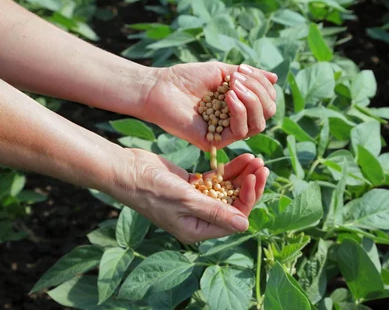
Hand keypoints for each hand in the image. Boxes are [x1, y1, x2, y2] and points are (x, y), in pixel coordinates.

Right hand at [109, 150, 268, 242]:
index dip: (248, 198)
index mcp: (197, 230)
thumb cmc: (151, 189)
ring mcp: (196, 201)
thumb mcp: (185, 201)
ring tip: (255, 159)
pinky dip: (229, 170)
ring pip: (228, 189)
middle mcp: (199, 218)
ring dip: (242, 175)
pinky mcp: (192, 185)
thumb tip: (245, 225)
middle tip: (262, 166)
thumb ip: (215, 212)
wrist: (126, 170)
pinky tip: (242, 158)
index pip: (234, 217)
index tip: (255, 177)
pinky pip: (217, 179)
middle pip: (234, 203)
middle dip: (249, 185)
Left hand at [141, 62, 277, 150]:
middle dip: (260, 92)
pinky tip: (228, 96)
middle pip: (267, 113)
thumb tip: (275, 78)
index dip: (262, 84)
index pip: (267, 99)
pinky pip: (241, 132)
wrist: (160, 88)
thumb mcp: (222, 71)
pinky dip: (240, 111)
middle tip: (239, 78)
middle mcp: (236, 120)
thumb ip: (248, 75)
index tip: (243, 69)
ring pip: (259, 124)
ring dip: (252, 101)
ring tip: (234, 87)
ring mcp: (227, 132)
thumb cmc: (186, 78)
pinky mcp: (216, 142)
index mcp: (239, 104)